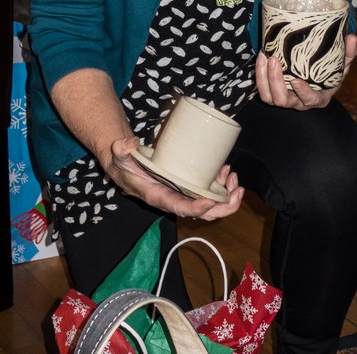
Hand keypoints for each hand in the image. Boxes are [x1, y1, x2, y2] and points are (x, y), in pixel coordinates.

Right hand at [106, 136, 243, 220]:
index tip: (210, 201)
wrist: (126, 168)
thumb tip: (131, 143)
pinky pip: (207, 192)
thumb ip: (121, 149)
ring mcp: (183, 193)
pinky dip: (220, 185)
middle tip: (236, 188)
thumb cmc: (125, 164)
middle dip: (223, 206)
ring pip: (210, 204)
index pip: (180, 208)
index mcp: (160, 196)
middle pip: (203, 213)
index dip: (196, 208)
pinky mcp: (187, 186)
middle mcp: (175, 199)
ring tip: (232, 176)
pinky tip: (224, 171)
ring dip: (226, 195)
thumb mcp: (120, 156)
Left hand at [255, 33, 356, 109]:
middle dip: (275, 81)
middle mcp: (299, 102)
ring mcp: (285, 99)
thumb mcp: (342, 64)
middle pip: (283, 100)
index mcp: (318, 97)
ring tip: (265, 56)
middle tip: (274, 59)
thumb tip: (353, 38)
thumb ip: (348, 53)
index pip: (310, 100)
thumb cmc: (330, 73)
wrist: (316, 76)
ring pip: (269, 97)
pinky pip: (262, 89)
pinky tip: (261, 57)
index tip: (296, 79)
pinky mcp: (273, 93)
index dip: (302, 92)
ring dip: (263, 78)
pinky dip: (259, 75)